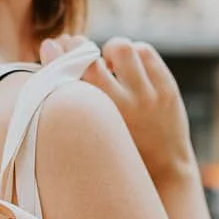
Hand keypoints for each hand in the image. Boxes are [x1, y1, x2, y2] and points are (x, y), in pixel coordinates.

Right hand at [43, 34, 195, 188]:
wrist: (164, 171)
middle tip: (79, 50)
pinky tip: (129, 70)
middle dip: (79, 47)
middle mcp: (124, 107)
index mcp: (98, 123)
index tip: (52, 47)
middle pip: (91, 60)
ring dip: (110, 50)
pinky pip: (143, 51)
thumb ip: (70, 98)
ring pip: (121, 48)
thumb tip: (51, 47)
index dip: (55, 56)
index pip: (68, 77)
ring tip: (110, 64)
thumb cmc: (114, 147)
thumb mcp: (90, 132)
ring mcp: (149, 97)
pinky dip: (132, 54)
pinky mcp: (166, 88)